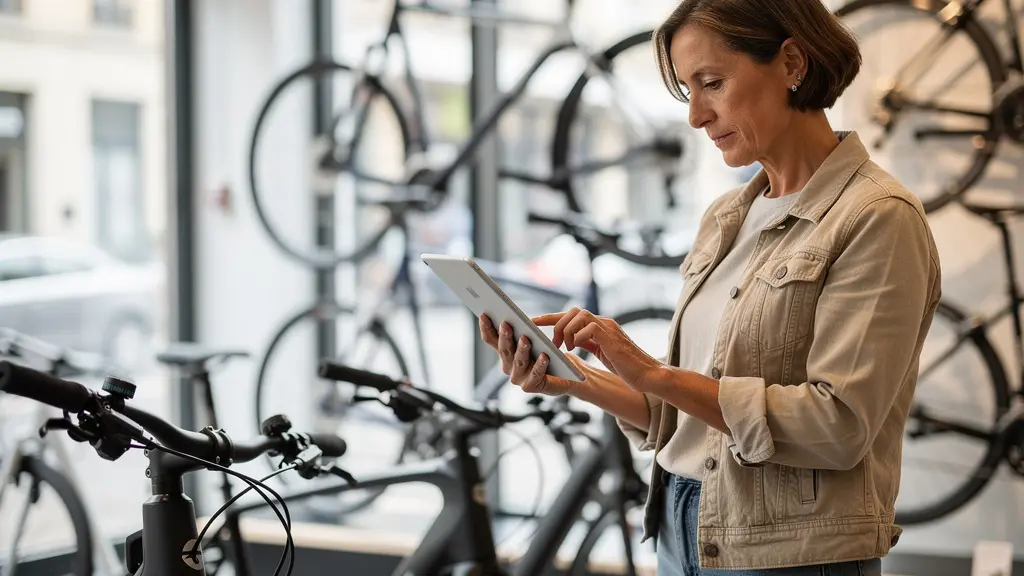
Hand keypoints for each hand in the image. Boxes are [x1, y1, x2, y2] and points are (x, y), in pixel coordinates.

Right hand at [478, 314, 592, 395]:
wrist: (567, 375)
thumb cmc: (550, 353)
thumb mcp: (535, 339)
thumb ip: (523, 331)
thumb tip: (514, 315)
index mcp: (506, 353)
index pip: (492, 340)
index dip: (487, 328)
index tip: (484, 314)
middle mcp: (508, 366)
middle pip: (504, 350)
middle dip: (505, 337)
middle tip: (506, 324)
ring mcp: (519, 378)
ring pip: (518, 362)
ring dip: (521, 350)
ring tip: (525, 339)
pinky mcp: (531, 386)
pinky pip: (535, 374)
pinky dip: (539, 365)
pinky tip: (544, 356)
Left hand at [532, 307, 663, 392]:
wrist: (648, 375)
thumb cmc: (626, 367)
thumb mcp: (602, 352)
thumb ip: (589, 343)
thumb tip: (571, 340)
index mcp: (600, 326)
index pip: (572, 315)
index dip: (551, 317)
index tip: (533, 321)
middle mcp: (604, 323)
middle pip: (573, 311)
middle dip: (557, 324)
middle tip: (554, 343)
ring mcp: (609, 328)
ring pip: (579, 316)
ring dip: (566, 331)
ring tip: (566, 347)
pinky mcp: (611, 337)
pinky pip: (589, 328)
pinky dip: (578, 337)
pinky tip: (577, 348)